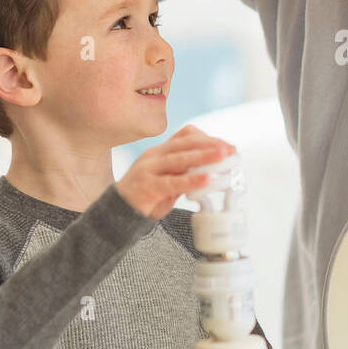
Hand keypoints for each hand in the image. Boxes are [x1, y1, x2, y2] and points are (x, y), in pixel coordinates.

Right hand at [114, 123, 234, 219]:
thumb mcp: (169, 180)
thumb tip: (212, 168)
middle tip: (231, 149)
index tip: (225, 144)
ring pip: (180, 158)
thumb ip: (185, 172)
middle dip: (211, 144)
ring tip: (223, 157)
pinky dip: (192, 180)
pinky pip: (173, 182)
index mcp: (160, 151)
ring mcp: (148, 170)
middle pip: (185, 143)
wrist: (116, 213)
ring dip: (204, 156)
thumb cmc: (146, 196)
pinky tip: (207, 180)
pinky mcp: (147, 187)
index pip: (185, 135)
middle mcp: (154, 156)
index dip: (207, 138)